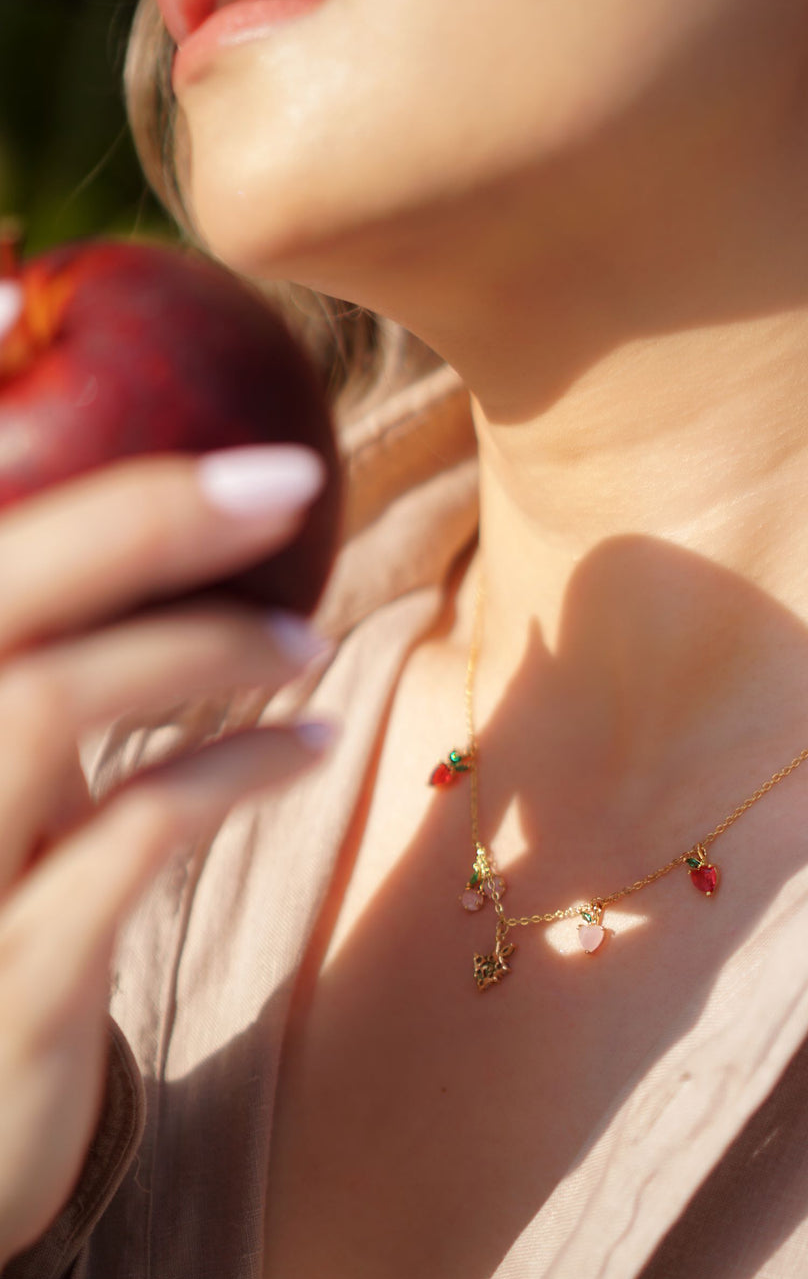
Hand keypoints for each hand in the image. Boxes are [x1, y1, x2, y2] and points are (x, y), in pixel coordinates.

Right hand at [0, 444, 337, 1264]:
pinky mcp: (6, 981)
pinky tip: (306, 745)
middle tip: (287, 480)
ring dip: (202, 650)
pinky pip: (129, 839)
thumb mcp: (7, 771)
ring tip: (304, 641)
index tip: (13, 297)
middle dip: (137, 515)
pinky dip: (231, 773)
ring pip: (50, 703)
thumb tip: (169, 515)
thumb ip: (49, 646)